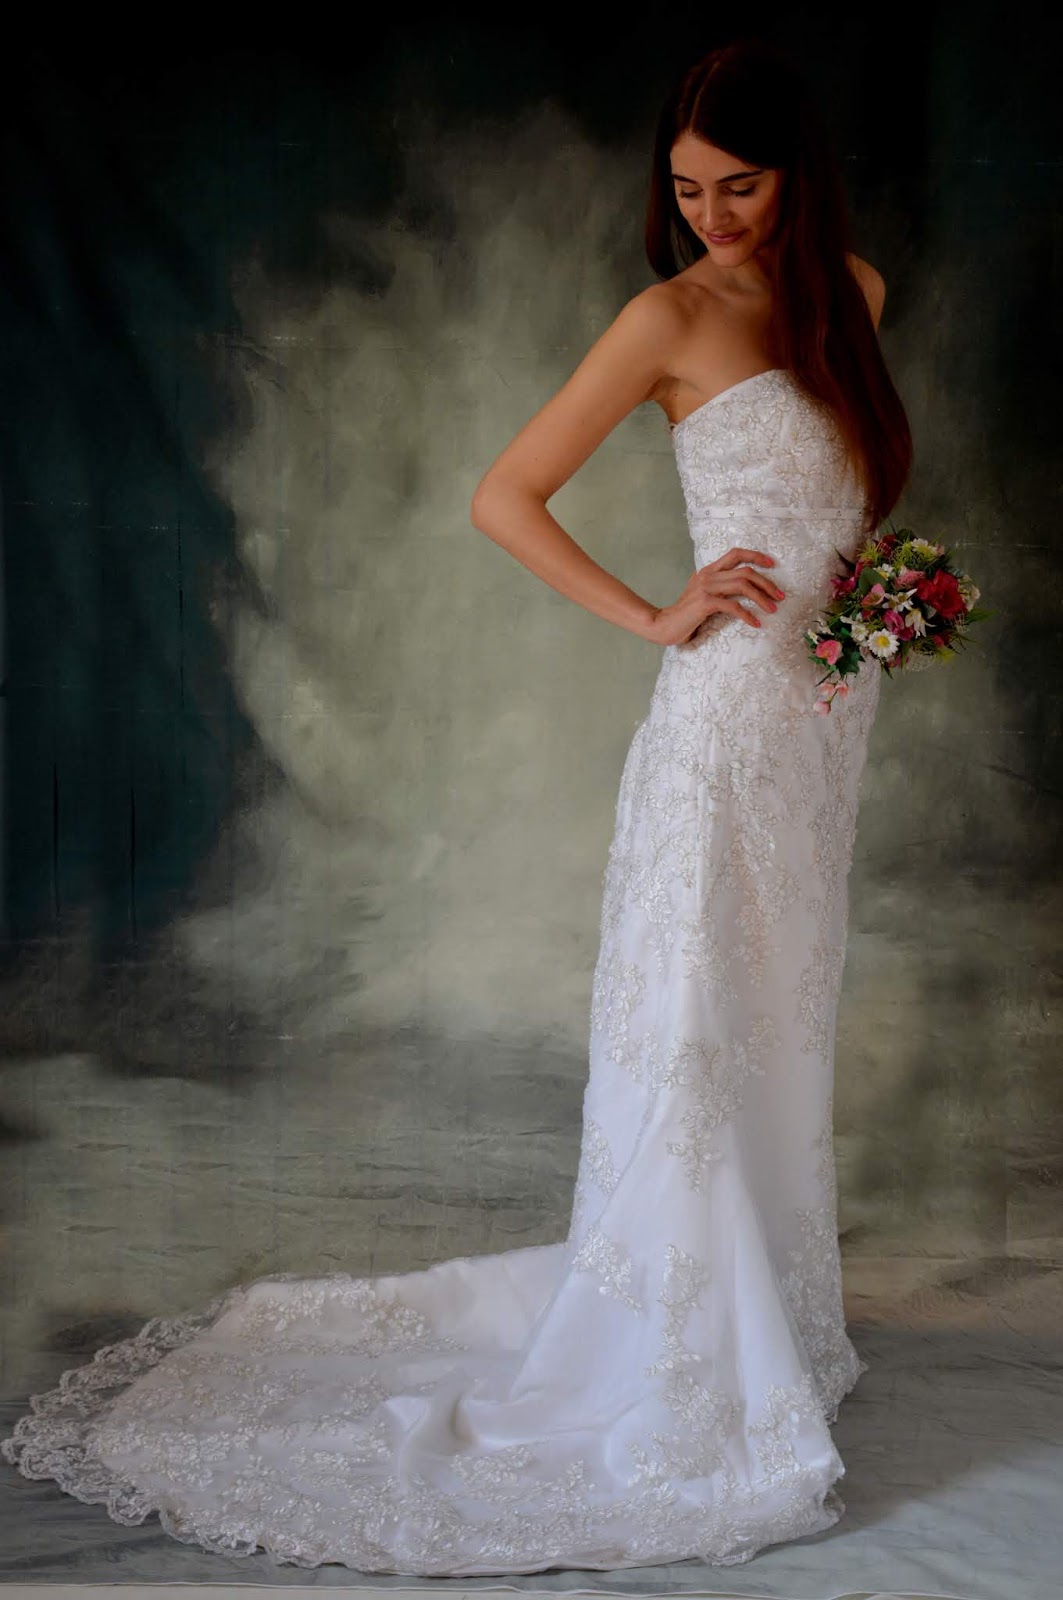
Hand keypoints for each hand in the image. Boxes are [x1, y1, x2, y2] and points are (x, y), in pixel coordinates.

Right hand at [642, 547, 784, 646]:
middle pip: (745, 571)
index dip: (755, 556)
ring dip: (762, 597)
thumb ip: (717, 587)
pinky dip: (748, 615)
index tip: (772, 564)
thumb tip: (741, 589)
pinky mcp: (705, 603)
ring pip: (743, 585)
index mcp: (708, 571)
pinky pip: (733, 606)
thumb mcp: (702, 595)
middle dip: (767, 583)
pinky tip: (756, 624)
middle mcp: (708, 575)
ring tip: (773, 609)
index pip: (735, 554)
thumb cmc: (686, 614)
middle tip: (780, 596)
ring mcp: (706, 588)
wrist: (663, 625)